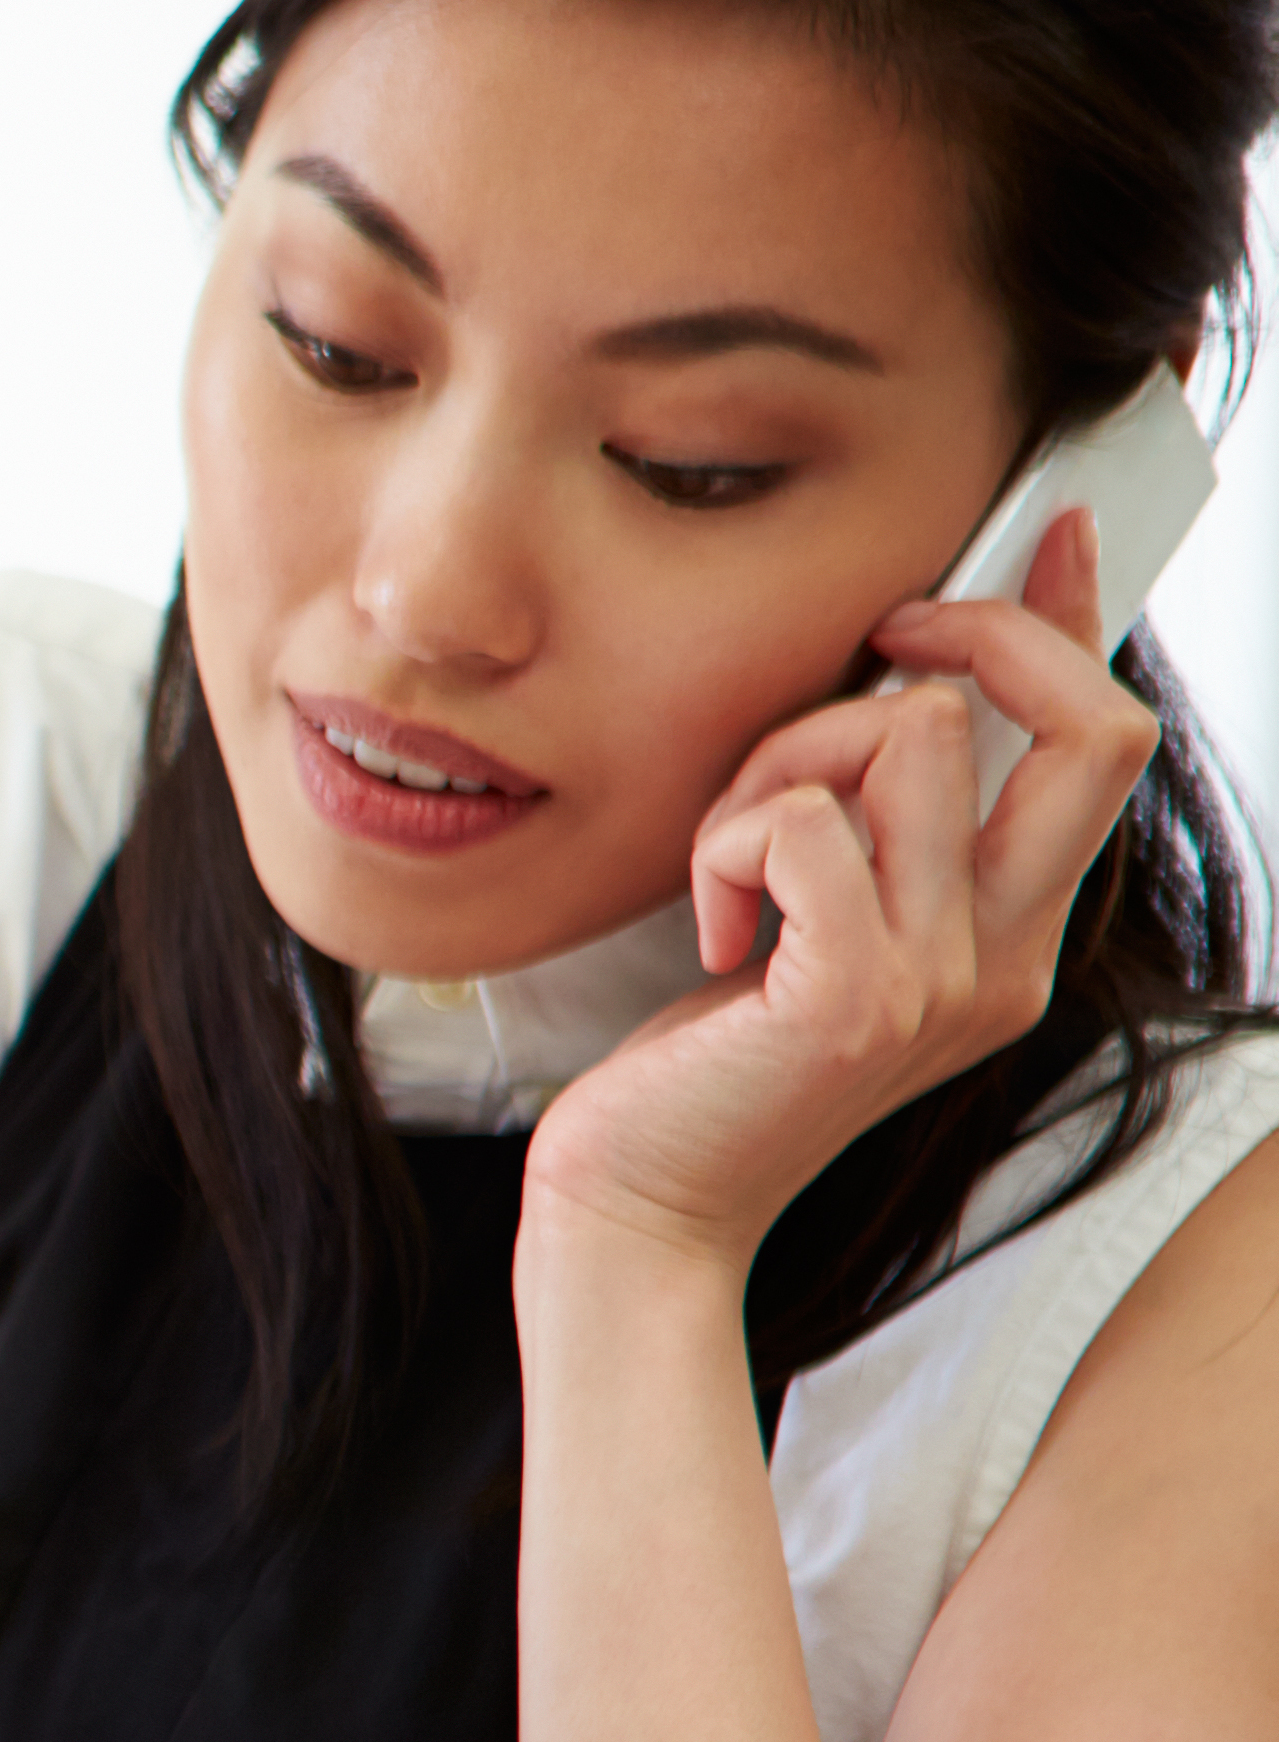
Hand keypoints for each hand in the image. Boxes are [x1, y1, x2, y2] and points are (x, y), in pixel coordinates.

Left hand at [526, 508, 1155, 1271]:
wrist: (639, 1211)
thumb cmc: (701, 1066)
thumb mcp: (811, 926)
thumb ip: (871, 829)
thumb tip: (894, 689)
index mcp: (1010, 938)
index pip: (1101, 747)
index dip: (1075, 621)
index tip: (1039, 530)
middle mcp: (1004, 959)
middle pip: (1086, 726)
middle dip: (977, 634)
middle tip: (876, 641)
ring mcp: (941, 981)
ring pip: (906, 737)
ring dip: (782, 761)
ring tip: (727, 859)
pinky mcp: (851, 997)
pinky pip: (802, 819)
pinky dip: (727, 842)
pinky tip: (707, 926)